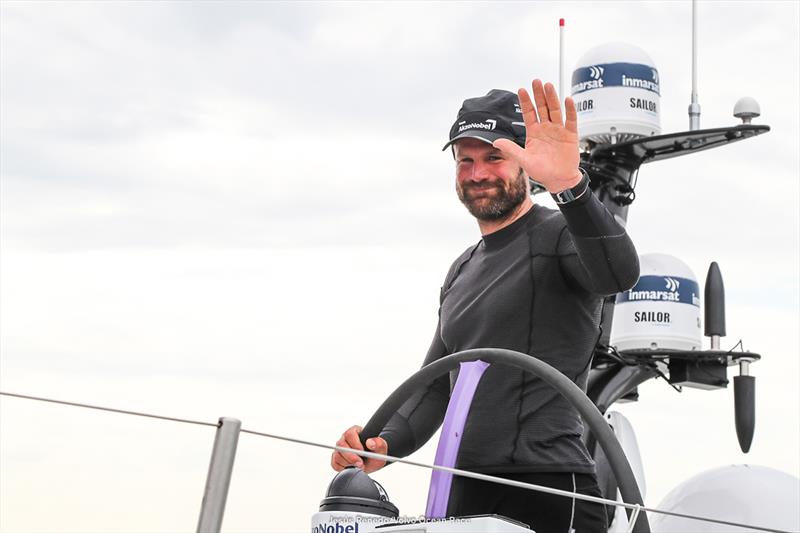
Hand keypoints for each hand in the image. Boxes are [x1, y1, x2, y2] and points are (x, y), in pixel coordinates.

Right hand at [330, 425, 387, 473]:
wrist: (371, 463)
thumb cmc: (375, 453)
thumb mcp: (381, 449)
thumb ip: (379, 444)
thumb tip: (370, 443)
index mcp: (354, 432)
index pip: (349, 434)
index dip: (355, 444)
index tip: (362, 452)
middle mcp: (345, 439)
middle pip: (341, 445)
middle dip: (351, 456)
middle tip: (360, 464)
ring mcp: (339, 449)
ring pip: (337, 455)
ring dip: (348, 463)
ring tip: (359, 466)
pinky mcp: (336, 459)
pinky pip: (335, 464)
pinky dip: (343, 468)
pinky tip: (352, 467)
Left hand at [493, 79, 581, 193]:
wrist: (559, 180)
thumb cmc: (542, 171)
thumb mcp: (524, 160)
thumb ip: (511, 149)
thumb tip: (496, 142)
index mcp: (534, 132)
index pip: (529, 113)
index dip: (525, 101)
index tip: (521, 89)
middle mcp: (546, 128)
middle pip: (542, 107)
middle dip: (538, 94)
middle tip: (536, 81)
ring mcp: (558, 130)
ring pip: (555, 110)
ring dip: (552, 98)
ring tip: (548, 86)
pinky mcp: (570, 134)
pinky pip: (571, 120)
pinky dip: (570, 110)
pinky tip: (568, 100)